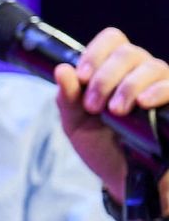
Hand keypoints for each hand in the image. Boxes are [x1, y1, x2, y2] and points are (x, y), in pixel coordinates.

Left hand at [53, 27, 168, 201]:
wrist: (125, 179)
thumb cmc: (101, 147)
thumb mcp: (77, 124)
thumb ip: (67, 98)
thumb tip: (62, 69)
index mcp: (114, 71)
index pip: (112, 40)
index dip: (95, 53)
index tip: (82, 77)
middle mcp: (140, 74)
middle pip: (128, 52)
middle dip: (105, 76)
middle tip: (93, 105)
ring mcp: (160, 87)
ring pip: (151, 66)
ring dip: (127, 85)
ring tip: (115, 111)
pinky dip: (159, 90)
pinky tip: (144, 102)